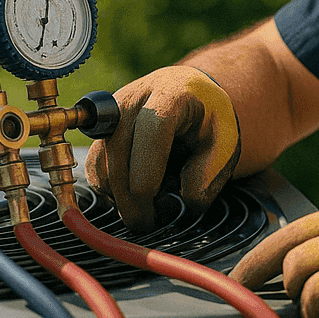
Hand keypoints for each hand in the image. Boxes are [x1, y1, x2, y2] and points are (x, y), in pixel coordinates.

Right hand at [84, 65, 240, 231]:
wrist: (189, 94)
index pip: (152, 129)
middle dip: (131, 197)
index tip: (151, 199)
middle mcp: (134, 99)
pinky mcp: (99, 131)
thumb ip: (207, 175)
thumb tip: (184, 203)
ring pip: (100, 164)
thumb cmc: (209, 120)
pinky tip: (136, 192)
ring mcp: (112, 114)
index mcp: (171, 95)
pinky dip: (110, 189)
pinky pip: (94, 168)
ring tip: (150, 204)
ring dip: (119, 196)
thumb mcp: (224, 143)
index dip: (147, 168)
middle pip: (119, 152)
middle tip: (150, 223)